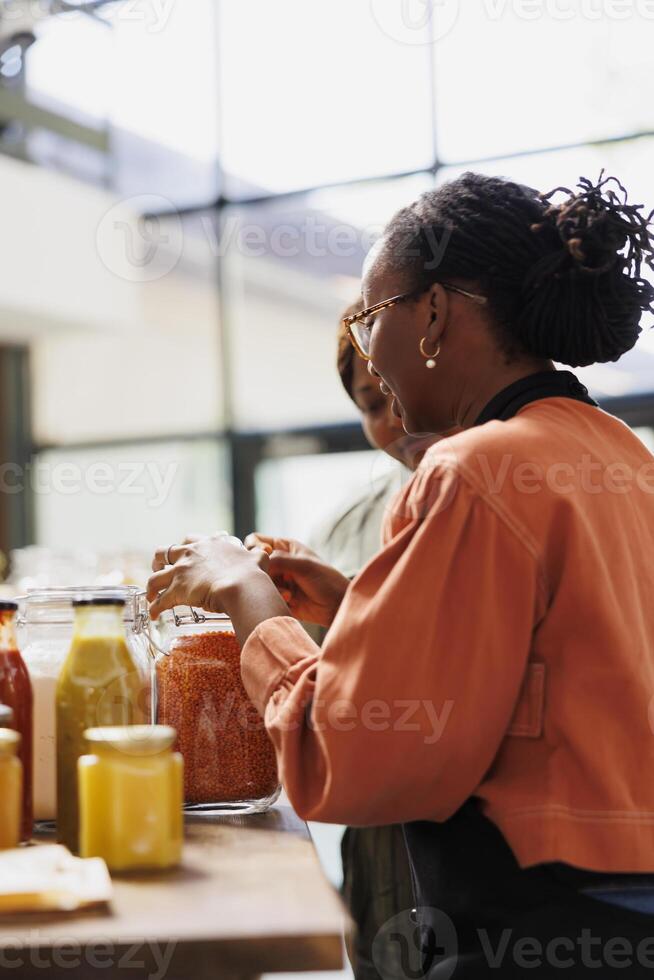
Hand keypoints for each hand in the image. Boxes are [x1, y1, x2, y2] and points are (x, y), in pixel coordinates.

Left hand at [148, 533, 270, 620]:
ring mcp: (182, 571)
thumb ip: (257, 554)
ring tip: (150, 595)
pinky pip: (159, 601)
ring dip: (151, 586)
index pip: (190, 540)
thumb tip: (263, 552)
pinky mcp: (177, 590)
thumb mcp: (257, 557)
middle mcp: (192, 554)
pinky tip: (153, 614)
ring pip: (155, 577)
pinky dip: (154, 608)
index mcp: (210, 544)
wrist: (242, 586)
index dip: (185, 548)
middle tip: (160, 570)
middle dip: (159, 561)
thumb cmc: (251, 573)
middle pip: (164, 552)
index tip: (184, 555)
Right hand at [244, 533, 348, 626]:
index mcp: (284, 546)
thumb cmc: (326, 580)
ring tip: (289, 594)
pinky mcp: (278, 596)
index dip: (254, 548)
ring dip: (272, 588)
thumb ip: (278, 560)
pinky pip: (265, 596)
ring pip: (258, 581)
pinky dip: (275, 598)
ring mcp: (278, 579)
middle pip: (255, 563)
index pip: (256, 540)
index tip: (264, 557)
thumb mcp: (303, 565)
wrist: (337, 607)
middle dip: (264, 573)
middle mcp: (278, 561)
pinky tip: (290, 601)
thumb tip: (258, 562)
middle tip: (275, 579)